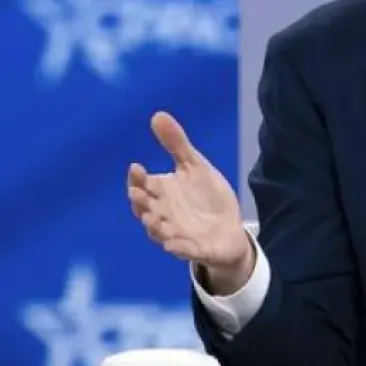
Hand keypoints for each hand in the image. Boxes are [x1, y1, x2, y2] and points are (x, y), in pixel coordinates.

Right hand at [127, 111, 253, 291]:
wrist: (229, 229)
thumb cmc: (206, 198)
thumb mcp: (195, 167)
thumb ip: (177, 144)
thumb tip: (157, 115)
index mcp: (162, 193)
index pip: (143, 185)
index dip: (137, 178)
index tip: (136, 168)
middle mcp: (163, 214)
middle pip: (146, 209)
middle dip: (141, 202)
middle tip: (137, 193)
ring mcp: (177, 234)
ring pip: (159, 232)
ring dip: (154, 227)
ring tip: (152, 219)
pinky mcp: (194, 249)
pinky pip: (183, 250)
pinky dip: (177, 248)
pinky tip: (173, 244)